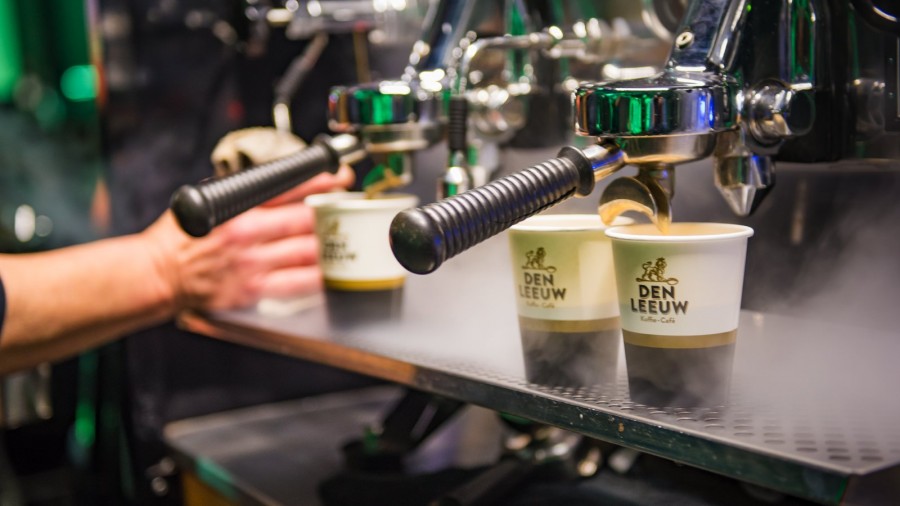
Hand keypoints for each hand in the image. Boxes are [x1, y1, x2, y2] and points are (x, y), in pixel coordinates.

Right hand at [143, 165, 353, 311]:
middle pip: (304, 219)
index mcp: (237, 206)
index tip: (340, 177)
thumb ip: (243, 192)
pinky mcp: (252, 289)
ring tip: (345, 237)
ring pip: (306, 251)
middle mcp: (247, 233)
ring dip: (330, 243)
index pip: (288, 187)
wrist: (159, 273)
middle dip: (331, 211)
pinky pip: (296, 283)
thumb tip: (276, 181)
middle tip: (348, 207)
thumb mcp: (209, 200)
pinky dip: (317, 276)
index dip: (320, 181)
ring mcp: (252, 263)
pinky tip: (329, 270)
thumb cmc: (181, 237)